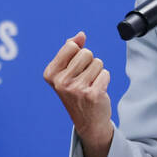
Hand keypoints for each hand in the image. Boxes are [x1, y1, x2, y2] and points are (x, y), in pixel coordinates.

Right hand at [43, 32, 113, 156]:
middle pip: (86, 53)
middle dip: (89, 63)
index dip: (78, 54)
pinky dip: (104, 80)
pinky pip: (106, 73)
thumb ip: (71, 50)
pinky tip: (97, 92)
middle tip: (85, 79)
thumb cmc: (77, 92)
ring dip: (98, 72)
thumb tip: (80, 35)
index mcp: (51, 74)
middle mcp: (61, 82)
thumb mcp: (68, 71)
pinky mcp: (92, 94)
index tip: (74, 69)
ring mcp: (76, 89)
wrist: (88, 122)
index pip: (71, 46)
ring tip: (91, 85)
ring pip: (98, 63)